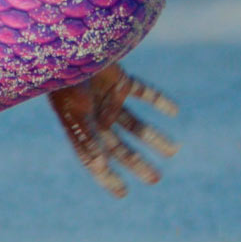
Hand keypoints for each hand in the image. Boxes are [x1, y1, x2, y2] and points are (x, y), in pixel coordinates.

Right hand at [48, 63, 179, 196]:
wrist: (69, 48)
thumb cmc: (66, 82)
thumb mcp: (76, 112)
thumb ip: (86, 138)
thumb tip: (100, 167)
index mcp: (83, 128)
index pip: (96, 158)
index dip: (107, 177)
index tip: (122, 193)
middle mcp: (97, 117)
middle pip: (120, 146)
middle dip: (137, 162)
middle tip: (155, 179)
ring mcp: (110, 100)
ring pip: (135, 125)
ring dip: (153, 138)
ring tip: (174, 151)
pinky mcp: (121, 81)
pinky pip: (143, 93)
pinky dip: (159, 101)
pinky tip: (175, 111)